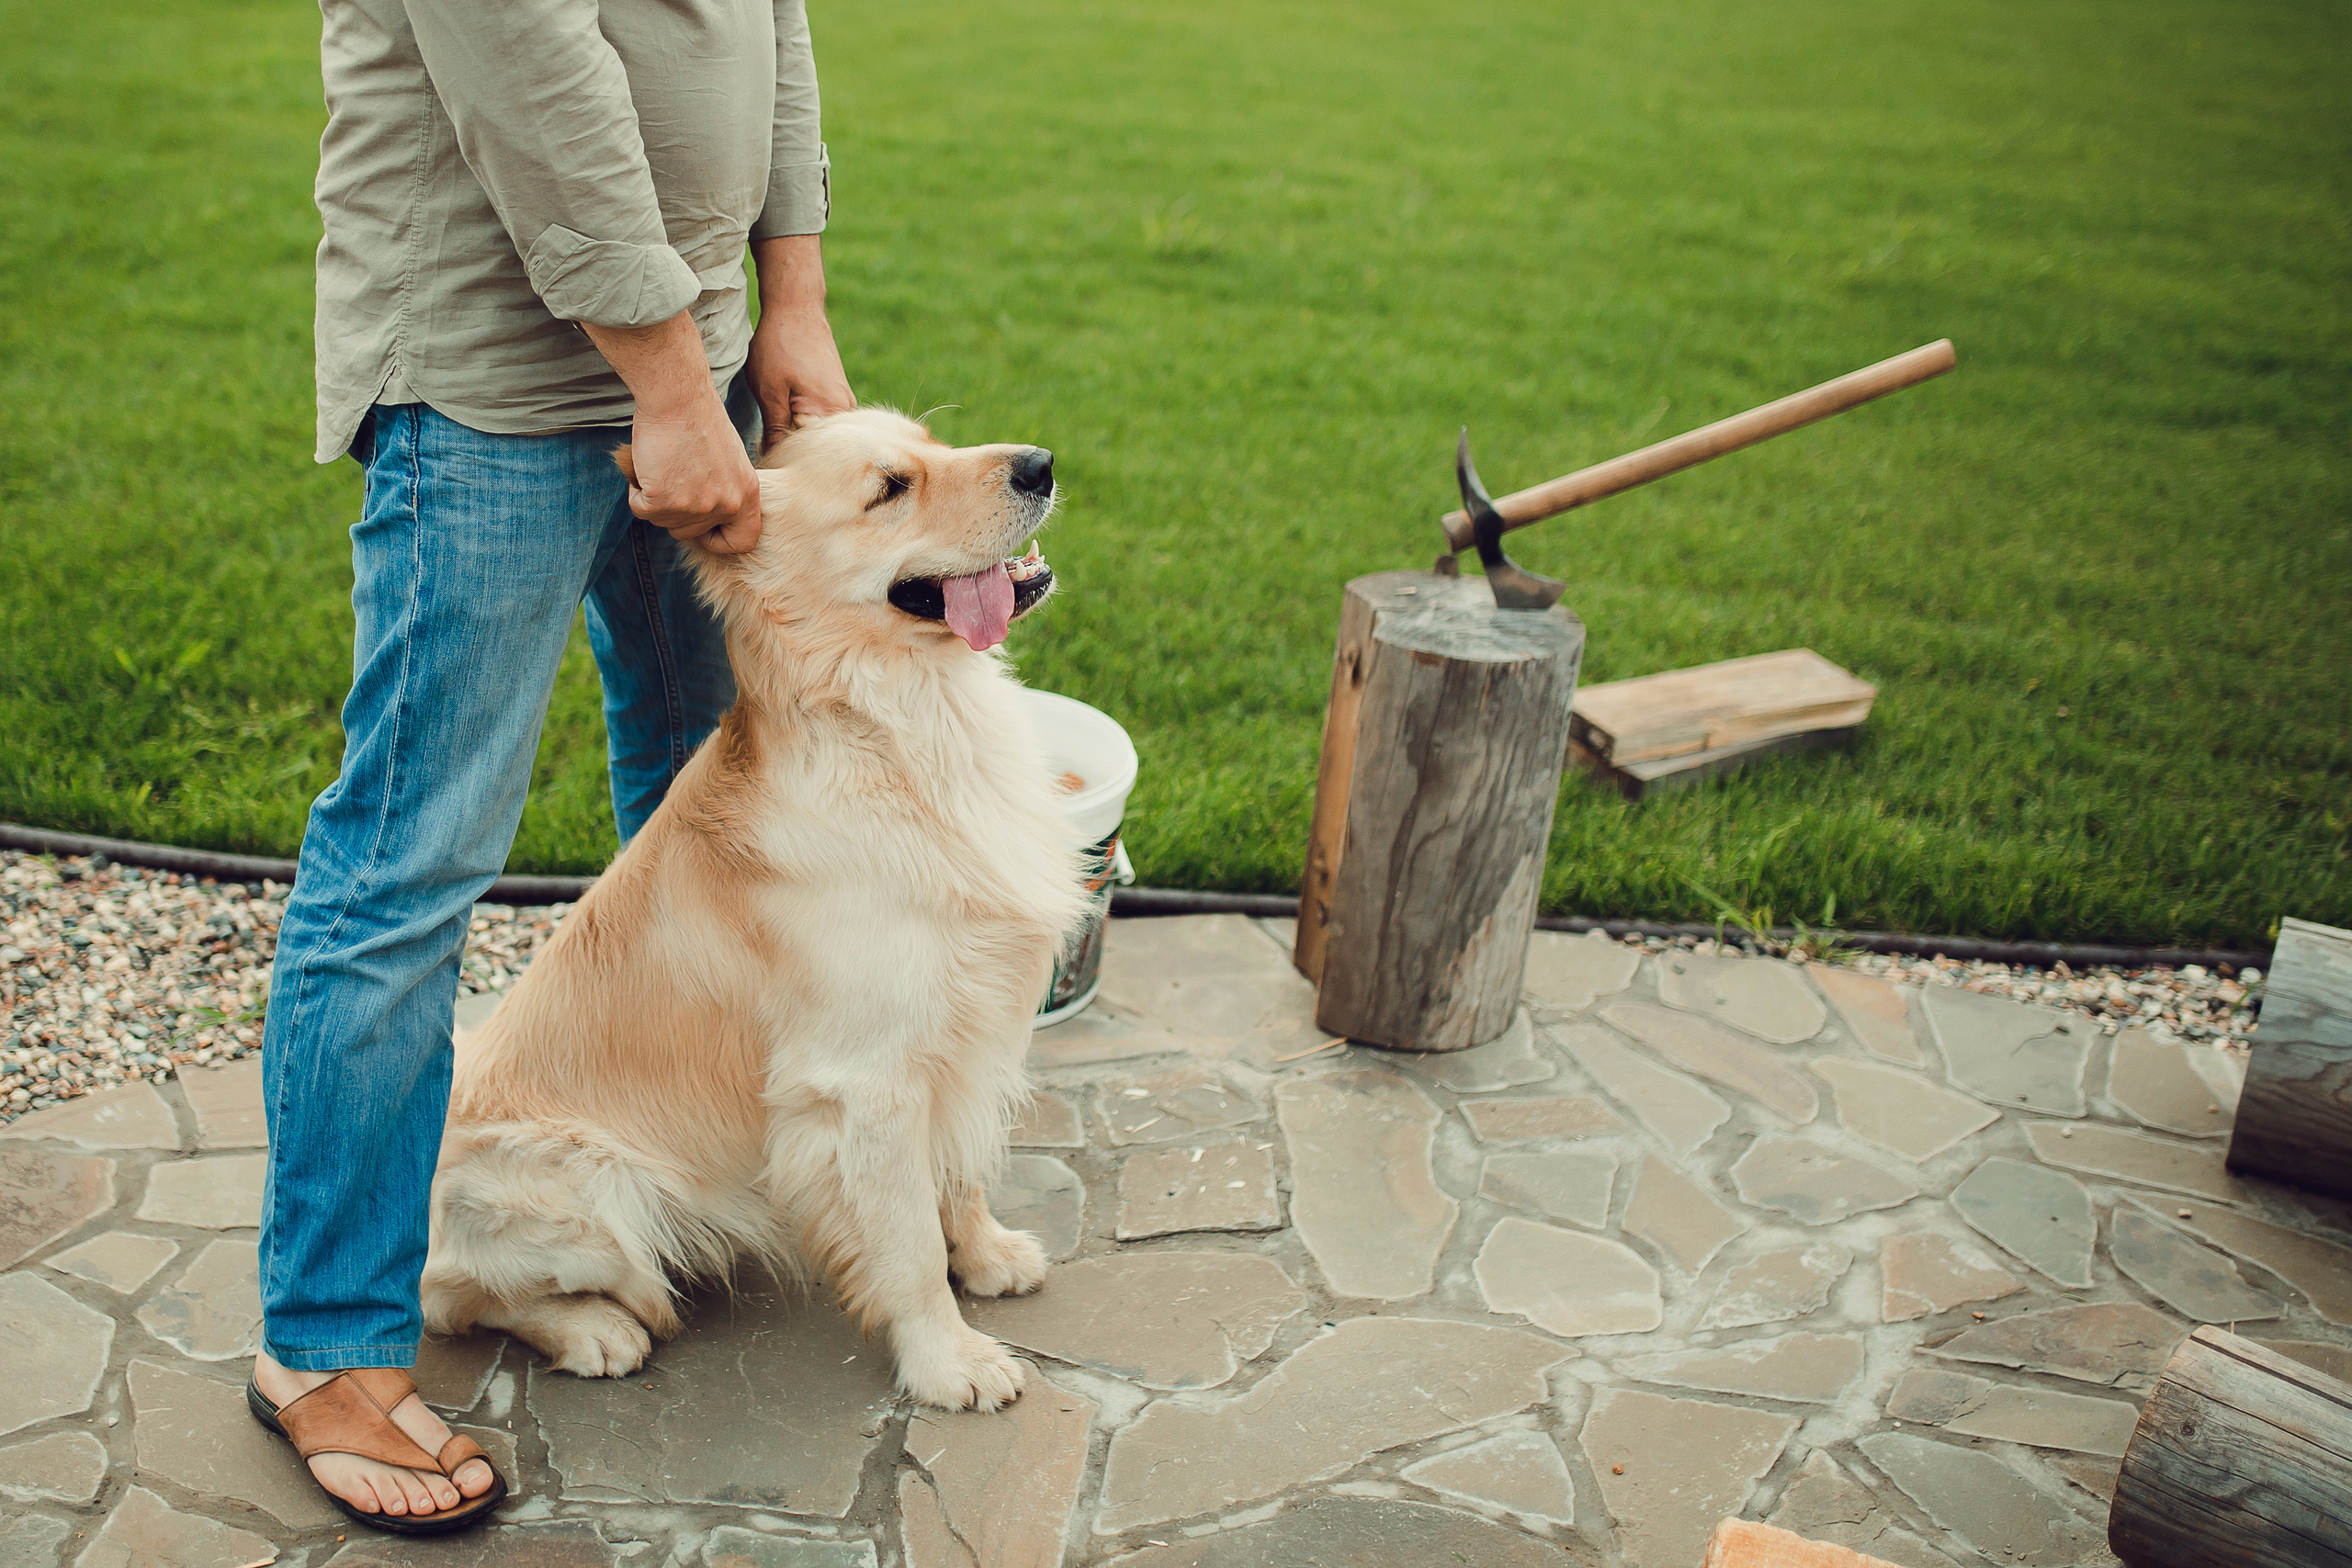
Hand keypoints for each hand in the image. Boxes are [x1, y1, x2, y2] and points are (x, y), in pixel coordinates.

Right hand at [584, 312, 763, 553]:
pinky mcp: (664, 501)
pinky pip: (641, 510)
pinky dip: (636, 491)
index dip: (718, 540)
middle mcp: (726, 505)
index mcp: (747, 494)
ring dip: (654, 499)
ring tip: (661, 464)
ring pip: (664, 522)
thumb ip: (723, 490)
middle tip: (670, 480)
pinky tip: (646, 465)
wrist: (677, 395)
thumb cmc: (698, 418)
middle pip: (691, 533)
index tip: (702, 530)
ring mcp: (696, 506)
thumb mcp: (729, 460)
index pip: (742, 540)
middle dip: (674, 512)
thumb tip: (705, 516)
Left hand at [749, 235, 854, 450]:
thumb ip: (776, 431)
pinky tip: (787, 421)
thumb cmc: (780, 345)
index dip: (787, 464)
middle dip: (796, 455)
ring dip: (800, 439)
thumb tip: (774, 462)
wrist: (797, 307)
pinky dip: (804, 425)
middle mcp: (846, 412)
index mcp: (830, 413)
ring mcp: (845, 404)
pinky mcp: (839, 396)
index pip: (811, 457)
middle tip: (766, 459)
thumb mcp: (769, 392)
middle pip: (820, 449)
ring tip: (775, 439)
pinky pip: (822, 422)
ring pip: (820, 435)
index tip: (766, 467)